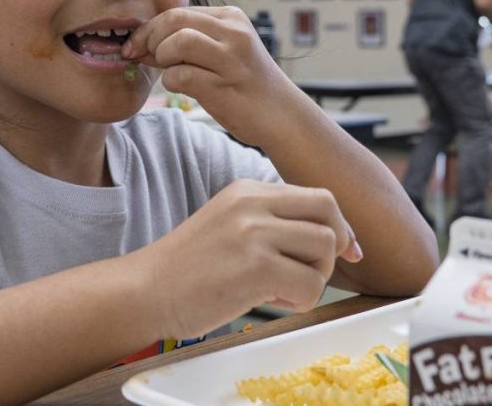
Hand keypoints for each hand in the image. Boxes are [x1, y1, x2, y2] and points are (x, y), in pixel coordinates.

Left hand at [122, 7, 298, 146]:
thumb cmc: (246, 85)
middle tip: (139, 56)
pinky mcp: (225, 86)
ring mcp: (232, 59)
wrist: (282, 116)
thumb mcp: (224, 51)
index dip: (150, 28)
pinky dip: (172, 82)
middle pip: (174, 20)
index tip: (136, 45)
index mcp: (232, 18)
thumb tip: (142, 42)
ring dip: (162, 57)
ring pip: (178, 42)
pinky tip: (183, 88)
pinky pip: (181, 75)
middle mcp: (234, 33)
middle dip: (149, 38)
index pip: (179, 11)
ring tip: (169, 71)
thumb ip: (190, 41)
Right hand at [139, 179, 361, 339]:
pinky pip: (311, 286)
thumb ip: (269, 221)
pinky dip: (300, 302)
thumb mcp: (228, 224)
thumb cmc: (187, 269)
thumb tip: (329, 235)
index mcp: (247, 190)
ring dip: (315, 278)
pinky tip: (269, 302)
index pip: (317, 196)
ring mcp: (254, 234)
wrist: (145, 291)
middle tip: (316, 273)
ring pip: (325, 249)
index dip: (339, 226)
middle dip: (335, 247)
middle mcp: (252, 204)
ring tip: (281, 290)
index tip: (346, 251)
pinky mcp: (256, 268)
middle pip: (329, 212)